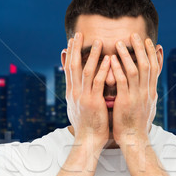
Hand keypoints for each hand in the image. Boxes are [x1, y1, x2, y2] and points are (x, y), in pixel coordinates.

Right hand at [63, 32, 110, 151]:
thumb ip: (79, 97)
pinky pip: (97, 82)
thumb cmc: (87, 127)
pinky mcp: (93, 102)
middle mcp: (74, 93)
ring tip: (98, 41)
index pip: (68, 69)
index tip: (71, 42)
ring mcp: (83, 97)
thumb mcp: (79, 109)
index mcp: (71, 93)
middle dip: (75, 49)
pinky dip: (102, 70)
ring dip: (92, 55)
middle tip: (78, 34)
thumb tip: (77, 91)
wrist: (88, 141)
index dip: (69, 54)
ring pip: (85, 71)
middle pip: (72, 66)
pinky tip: (108, 60)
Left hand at [110, 33, 158, 146]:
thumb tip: (150, 87)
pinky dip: (118, 69)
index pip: (155, 68)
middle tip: (135, 34)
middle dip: (141, 49)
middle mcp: (147, 92)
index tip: (149, 41)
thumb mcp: (146, 107)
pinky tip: (112, 59)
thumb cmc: (136, 124)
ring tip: (119, 42)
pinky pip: (122, 82)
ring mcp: (137, 96)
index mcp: (151, 92)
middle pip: (147, 65)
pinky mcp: (126, 102)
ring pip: (135, 70)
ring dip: (128, 55)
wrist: (134, 140)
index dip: (152, 54)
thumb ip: (147, 94)